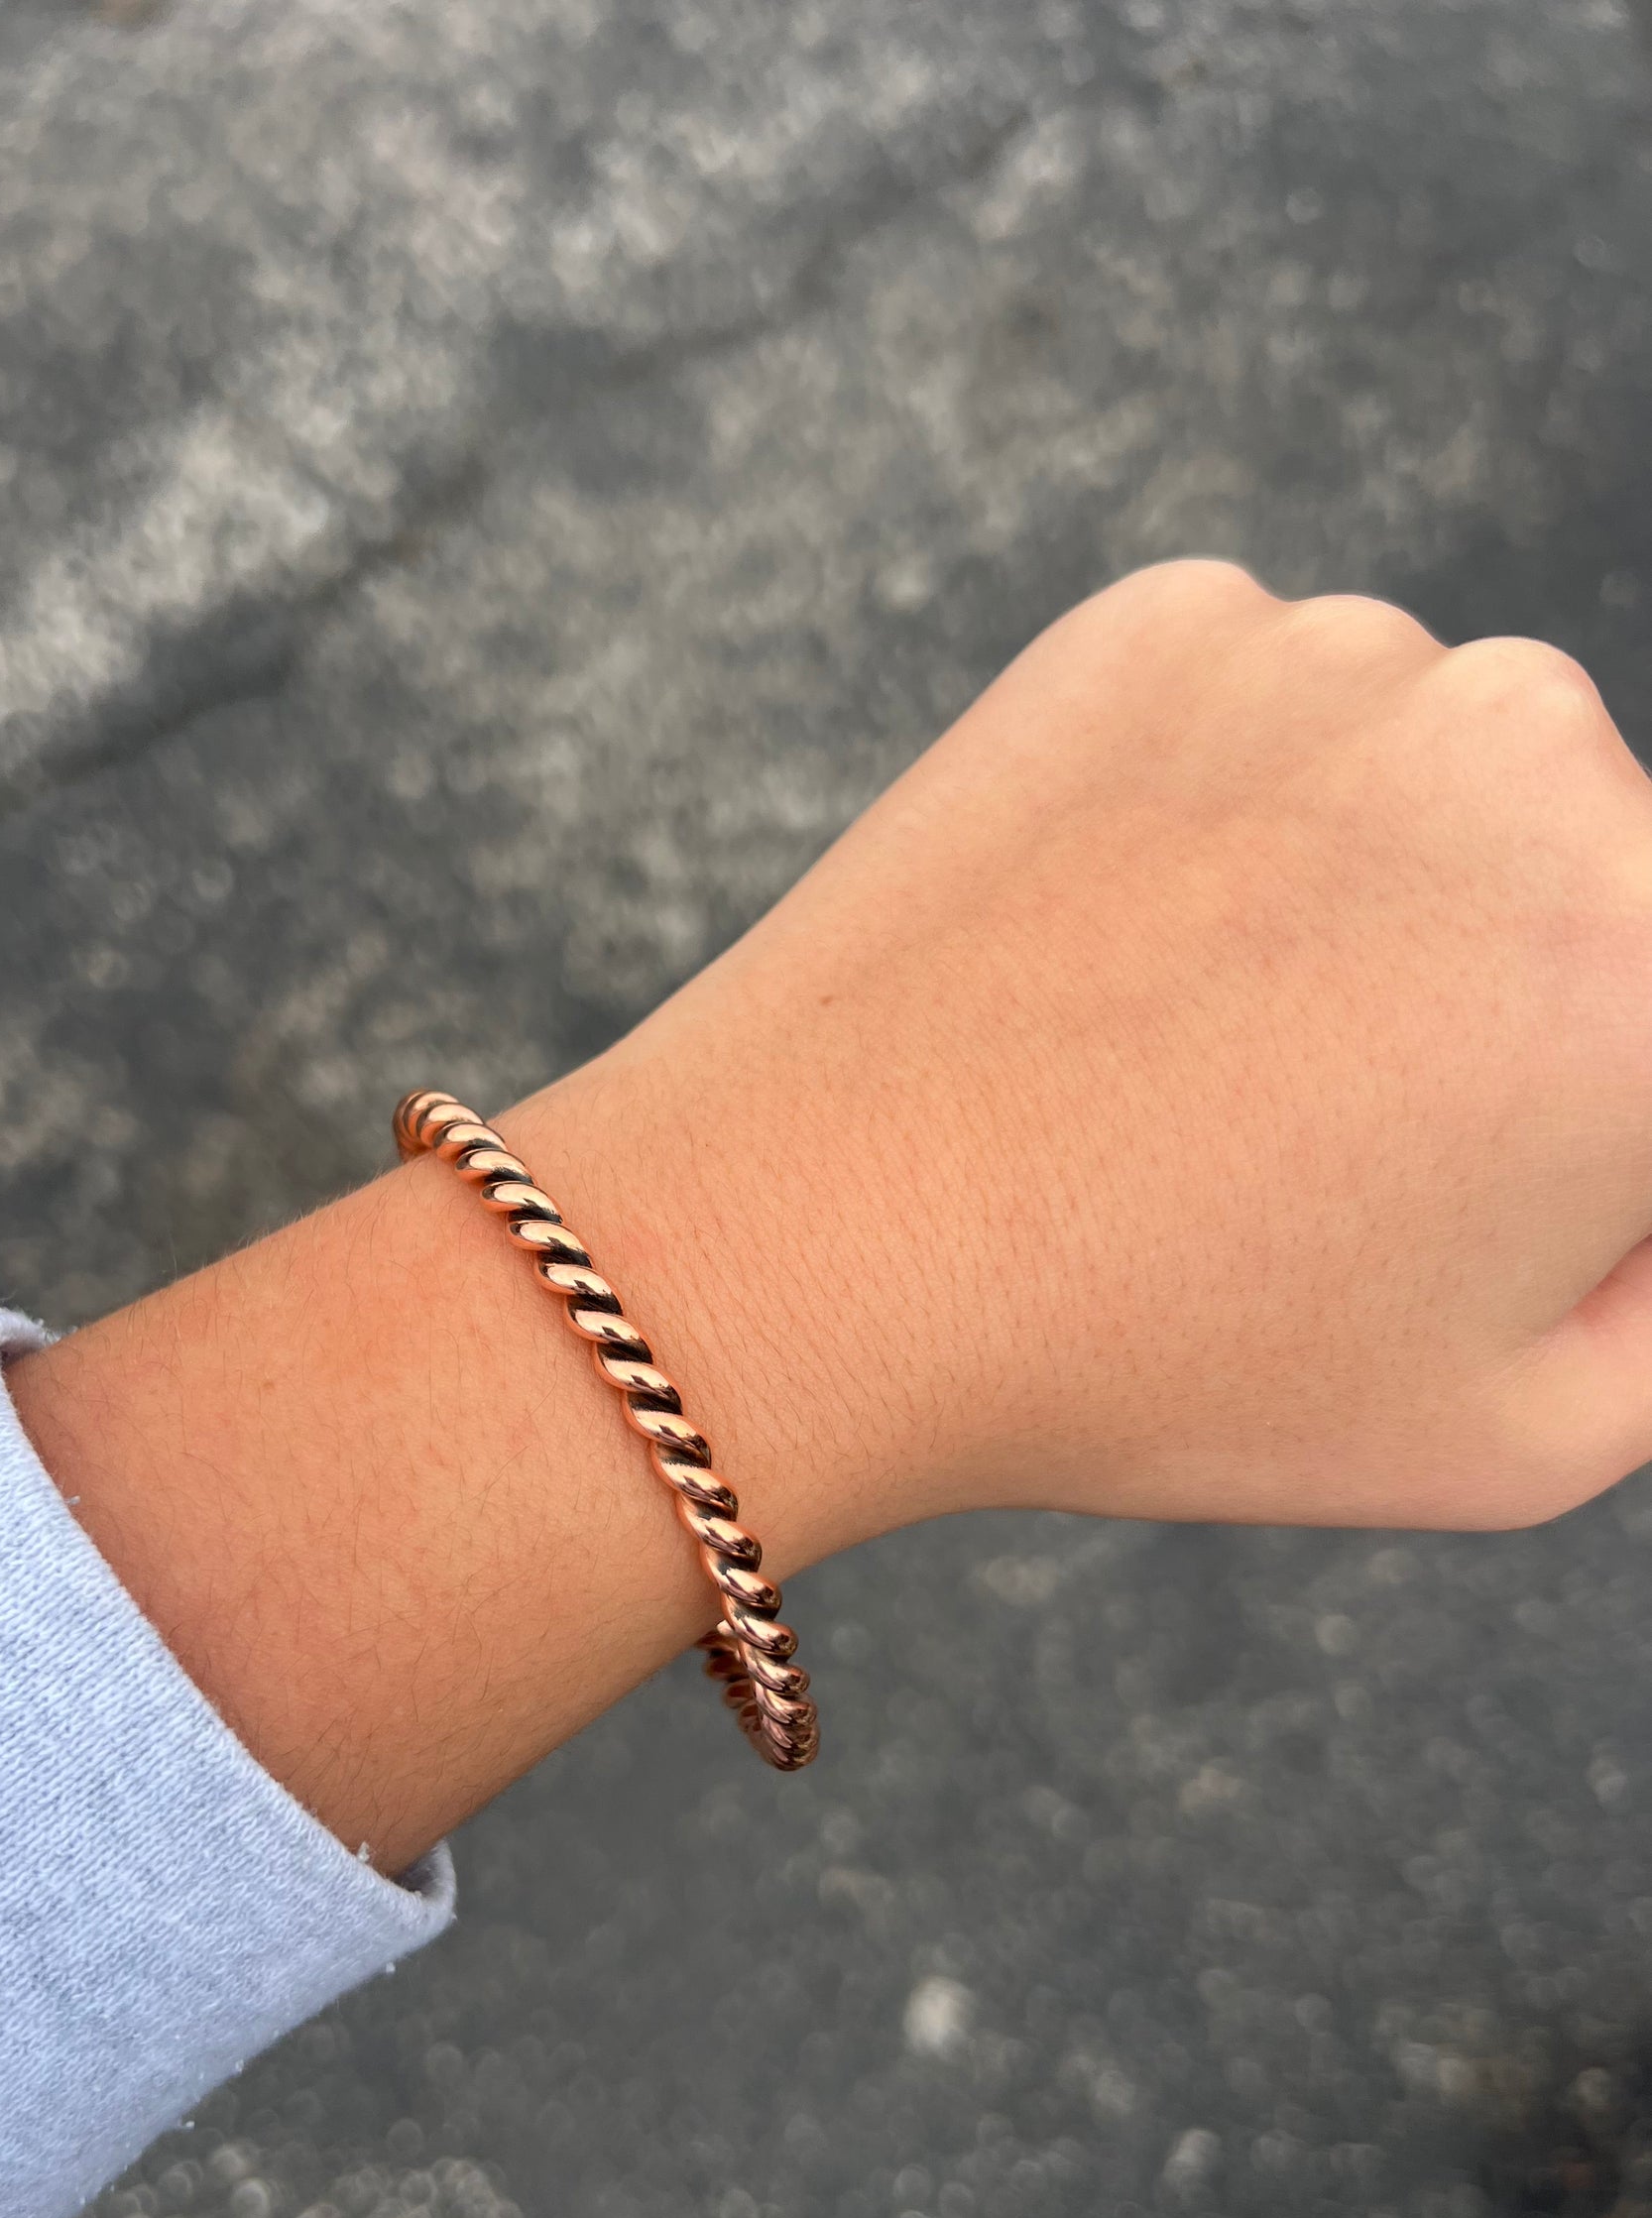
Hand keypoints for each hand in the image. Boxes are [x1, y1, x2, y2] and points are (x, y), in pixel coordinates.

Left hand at [519, 559, 1651, 1542]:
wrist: (815, 1233)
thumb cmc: (1158, 1357)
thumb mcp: (1521, 1432)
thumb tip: (1647, 1180)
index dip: (1594, 1131)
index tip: (1466, 1174)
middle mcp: (1536, 756)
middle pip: (1595, 883)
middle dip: (1514, 1000)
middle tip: (1323, 1134)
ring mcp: (1340, 658)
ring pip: (1438, 782)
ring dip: (1375, 890)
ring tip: (1201, 1046)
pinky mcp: (1176, 618)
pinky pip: (1275, 716)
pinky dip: (1232, 809)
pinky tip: (1123, 944)